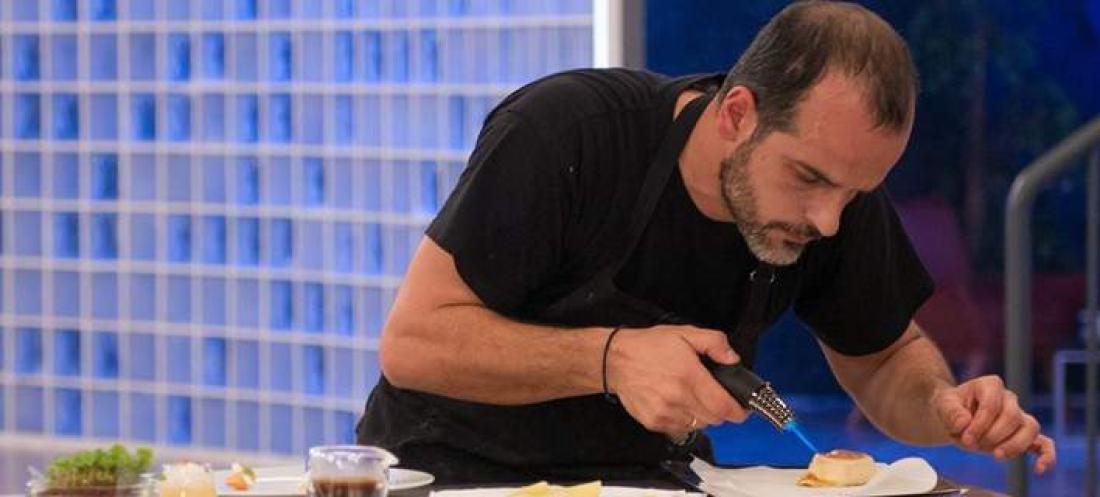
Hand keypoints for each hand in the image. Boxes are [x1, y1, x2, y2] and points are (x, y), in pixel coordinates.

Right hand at [605, 325, 748, 438]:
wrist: (615, 360)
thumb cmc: (649, 346)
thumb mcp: (685, 334)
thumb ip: (714, 343)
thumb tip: (733, 359)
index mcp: (689, 376)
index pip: (723, 407)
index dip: (738, 411)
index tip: (742, 409)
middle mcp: (677, 398)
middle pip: (714, 419)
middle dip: (720, 410)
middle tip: (714, 396)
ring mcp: (665, 413)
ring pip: (699, 426)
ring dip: (702, 416)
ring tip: (693, 398)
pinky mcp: (654, 422)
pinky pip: (681, 429)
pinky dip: (685, 420)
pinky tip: (677, 404)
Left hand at [932, 375, 1056, 473]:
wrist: (954, 416)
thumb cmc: (951, 407)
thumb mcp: (943, 405)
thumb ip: (951, 412)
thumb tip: (964, 423)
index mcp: (990, 386)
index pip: (992, 405)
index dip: (979, 425)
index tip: (965, 437)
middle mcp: (1009, 399)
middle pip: (1012, 417)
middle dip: (992, 436)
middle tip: (973, 445)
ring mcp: (1019, 416)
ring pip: (1030, 428)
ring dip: (1014, 445)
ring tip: (997, 455)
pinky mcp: (1024, 434)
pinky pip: (1044, 443)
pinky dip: (1045, 456)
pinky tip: (1039, 469)